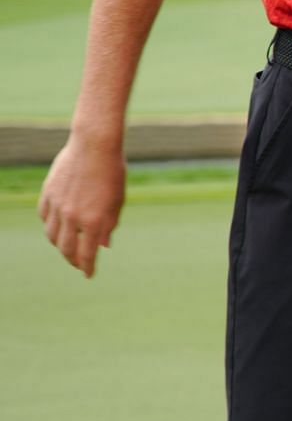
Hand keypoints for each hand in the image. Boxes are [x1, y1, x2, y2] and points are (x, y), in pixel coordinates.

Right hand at [38, 134, 126, 277]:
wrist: (95, 145)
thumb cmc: (113, 172)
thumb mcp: (117, 201)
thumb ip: (109, 224)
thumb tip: (103, 246)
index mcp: (94, 220)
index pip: (87, 253)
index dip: (87, 267)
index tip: (89, 275)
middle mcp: (73, 216)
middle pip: (66, 249)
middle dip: (72, 260)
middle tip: (79, 264)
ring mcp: (57, 205)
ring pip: (52, 235)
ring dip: (59, 244)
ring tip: (68, 246)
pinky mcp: (48, 194)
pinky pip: (44, 217)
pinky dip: (50, 225)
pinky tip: (57, 226)